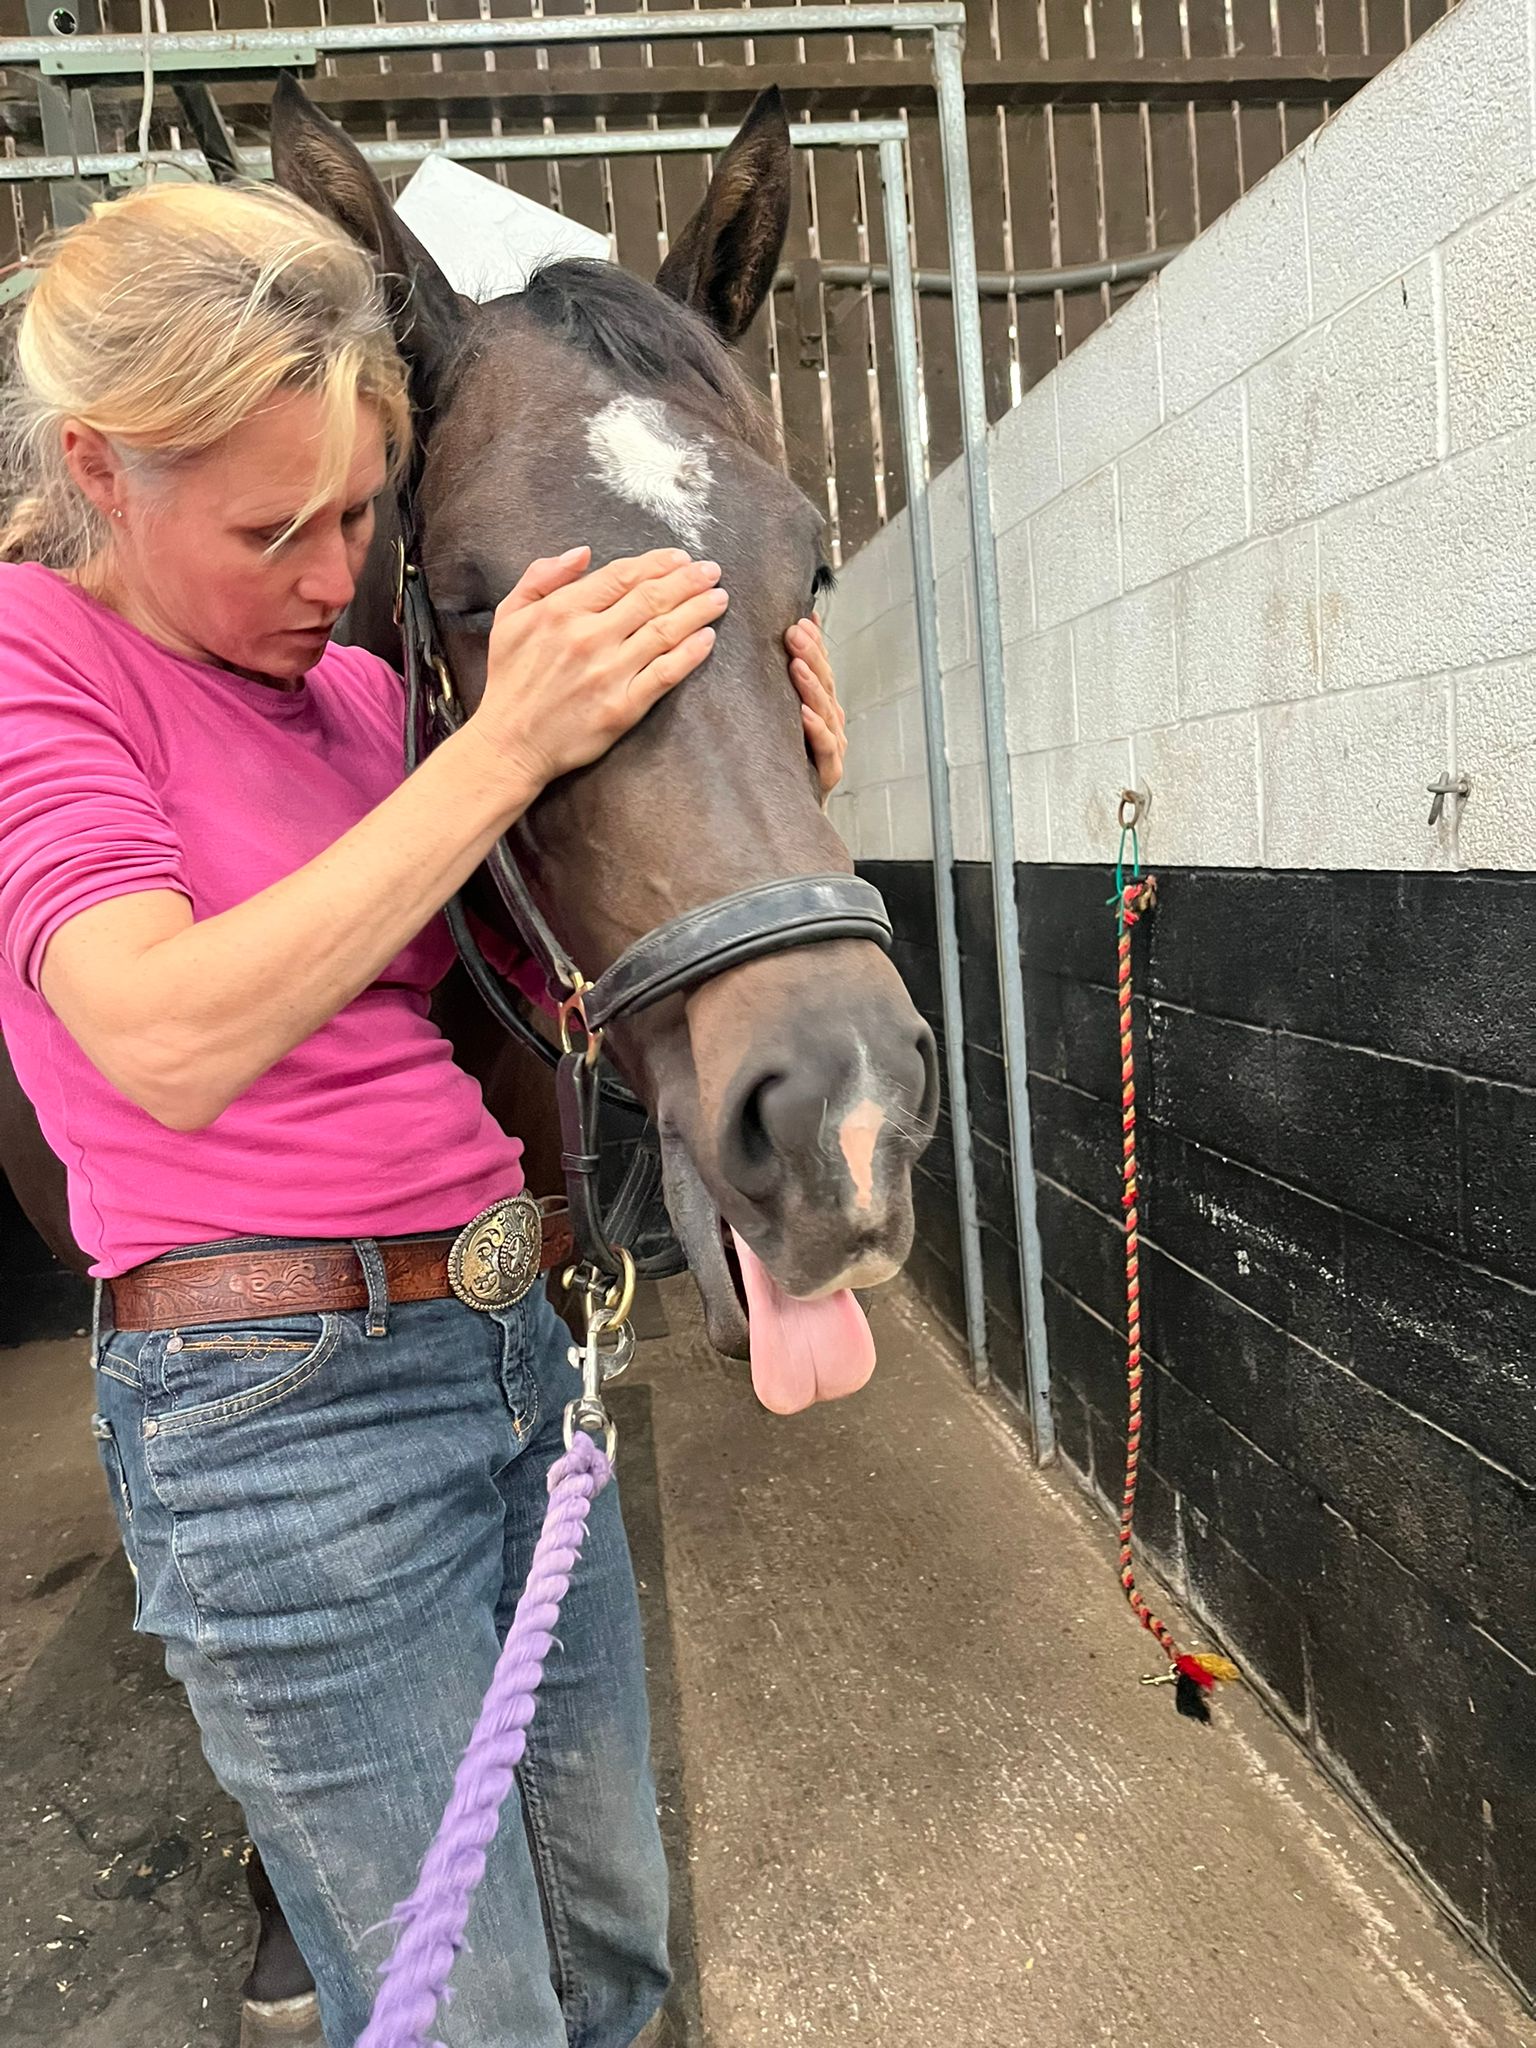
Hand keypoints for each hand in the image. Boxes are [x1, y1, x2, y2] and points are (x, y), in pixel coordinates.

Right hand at [473, 545, 726, 787]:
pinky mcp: (623, 707)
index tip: (680, 558)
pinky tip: (708, 638)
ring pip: (664, 631)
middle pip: (650, 598)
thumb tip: (583, 553)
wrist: (510, 743)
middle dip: (687, 581)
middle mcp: (589, 637)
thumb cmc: (511, 679)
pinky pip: (665, 674)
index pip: (621, 576)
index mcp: (562, 610)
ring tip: (718, 598)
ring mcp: (609, 673)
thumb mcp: (510, 617)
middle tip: (711, 570)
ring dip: (697, 610)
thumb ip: (542, 577)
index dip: (657, 563)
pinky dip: (690, 654)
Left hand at [787, 614, 845, 802]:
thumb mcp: (775, 724)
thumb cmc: (778, 768)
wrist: (782, 821)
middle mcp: (830, 727)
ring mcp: (831, 750)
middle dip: (811, 655)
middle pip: (825, 685)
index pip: (820, 670)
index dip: (814, 644)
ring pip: (826, 712)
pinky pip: (824, 749)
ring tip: (798, 664)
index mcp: (821, 710)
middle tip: (794, 631)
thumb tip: (770, 650)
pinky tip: (804, 712)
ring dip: (812, 686)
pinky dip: (815, 729)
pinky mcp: (826, 776)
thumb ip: (778, 692)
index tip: (801, 619)